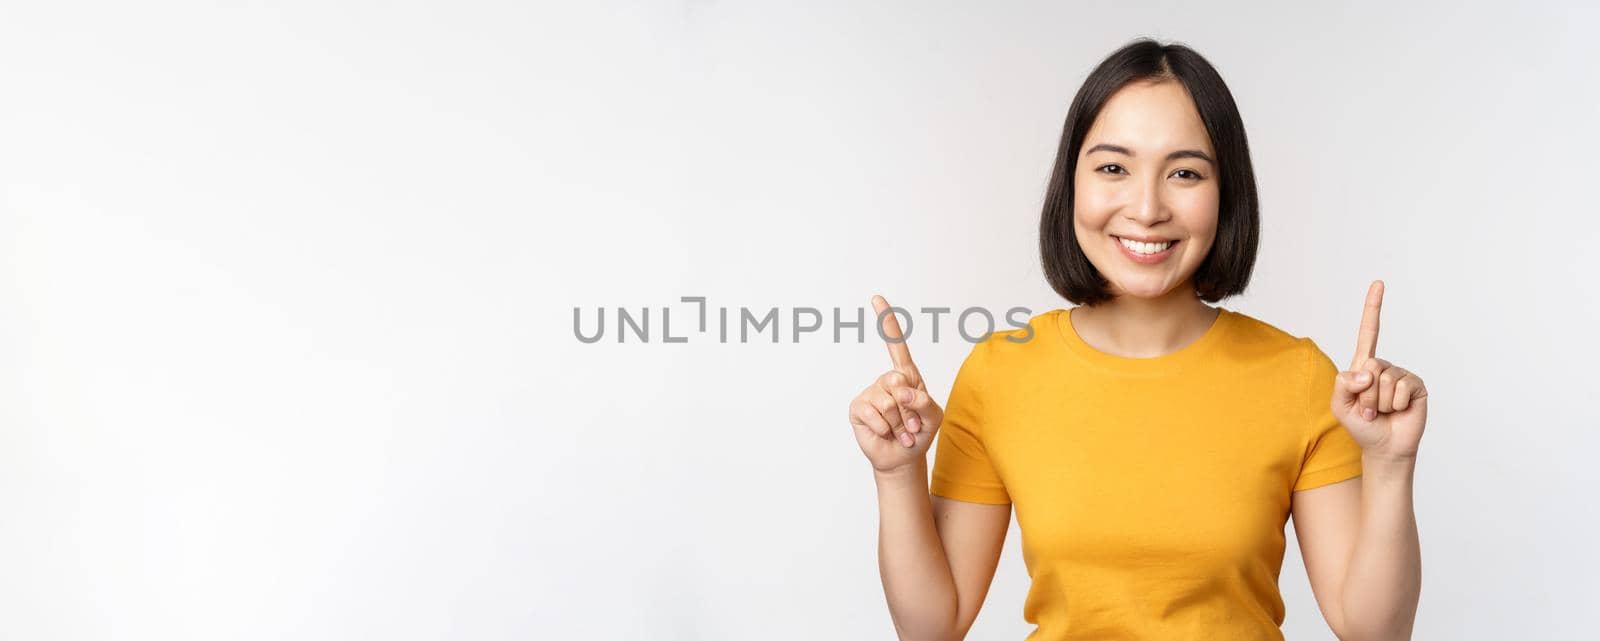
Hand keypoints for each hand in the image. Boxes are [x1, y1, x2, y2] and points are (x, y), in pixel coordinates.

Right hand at [848, 295, 945, 473]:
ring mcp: (871, 393)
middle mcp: (887, 380)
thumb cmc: (919, 433)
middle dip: (911, 410)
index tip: (876, 299)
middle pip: (897, 381)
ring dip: (900, 424)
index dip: (887, 322)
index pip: (896, 346)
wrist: (903, 457)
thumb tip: (902, 392)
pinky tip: (887, 434)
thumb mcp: (934, 417)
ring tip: (901, 432)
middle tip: (912, 425)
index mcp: (907, 376)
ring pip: (888, 403)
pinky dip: (886, 430)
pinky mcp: (858, 408)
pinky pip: (874, 415)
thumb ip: (925, 401)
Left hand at [1330, 280, 1428, 459]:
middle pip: (1370, 366)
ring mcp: (1401, 375)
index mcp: (1363, 365)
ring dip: (1380, 403)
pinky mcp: (1416, 386)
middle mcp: (1383, 366)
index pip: (1369, 332)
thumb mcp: (1340, 405)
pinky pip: (1402, 388)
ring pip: (1385, 380)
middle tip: (1368, 410)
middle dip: (1365, 395)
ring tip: (1382, 412)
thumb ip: (1343, 384)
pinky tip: (1398, 411)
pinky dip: (1396, 404)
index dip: (1373, 307)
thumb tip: (1367, 371)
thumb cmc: (1361, 425)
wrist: (1384, 447)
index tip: (1379, 283)